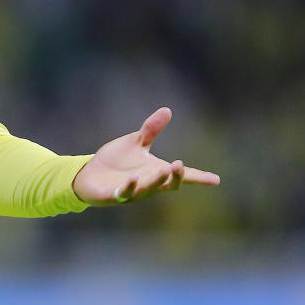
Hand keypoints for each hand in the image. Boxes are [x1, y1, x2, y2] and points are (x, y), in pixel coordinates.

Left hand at [73, 107, 219, 205]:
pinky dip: (130, 186)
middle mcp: (148, 184)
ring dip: (156, 181)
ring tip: (164, 169)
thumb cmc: (115, 161)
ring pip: (149, 189)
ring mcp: (133, 191)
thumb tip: (167, 110)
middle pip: (168, 185)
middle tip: (179, 164)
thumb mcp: (135, 143)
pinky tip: (134, 178)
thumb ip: (151, 130)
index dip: (198, 178)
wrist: (89, 174)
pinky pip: (124, 193)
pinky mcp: (115, 195)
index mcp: (156, 172)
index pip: (181, 175)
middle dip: (175, 176)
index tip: (216, 180)